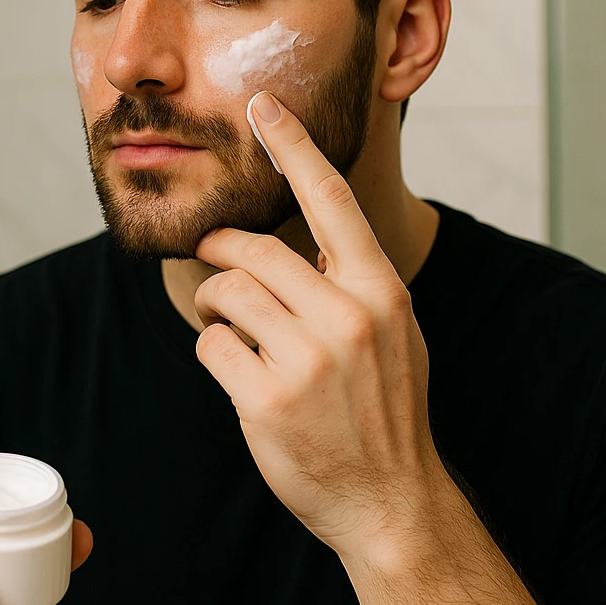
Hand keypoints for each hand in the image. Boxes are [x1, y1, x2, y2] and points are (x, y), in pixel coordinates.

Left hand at [192, 90, 441, 562]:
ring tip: (230, 328)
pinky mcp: (267, 400)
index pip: (332, 200)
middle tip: (214, 259)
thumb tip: (308, 240)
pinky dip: (213, 351)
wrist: (390, 499)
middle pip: (254, 250)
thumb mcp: (394, 335)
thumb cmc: (385, 412)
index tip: (264, 105)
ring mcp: (307, 360)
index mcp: (380, 292)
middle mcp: (347, 317)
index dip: (294, 146)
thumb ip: (355, 285)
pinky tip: (236, 371)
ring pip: (227, 293)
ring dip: (215, 306)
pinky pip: (211, 347)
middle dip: (221, 251)